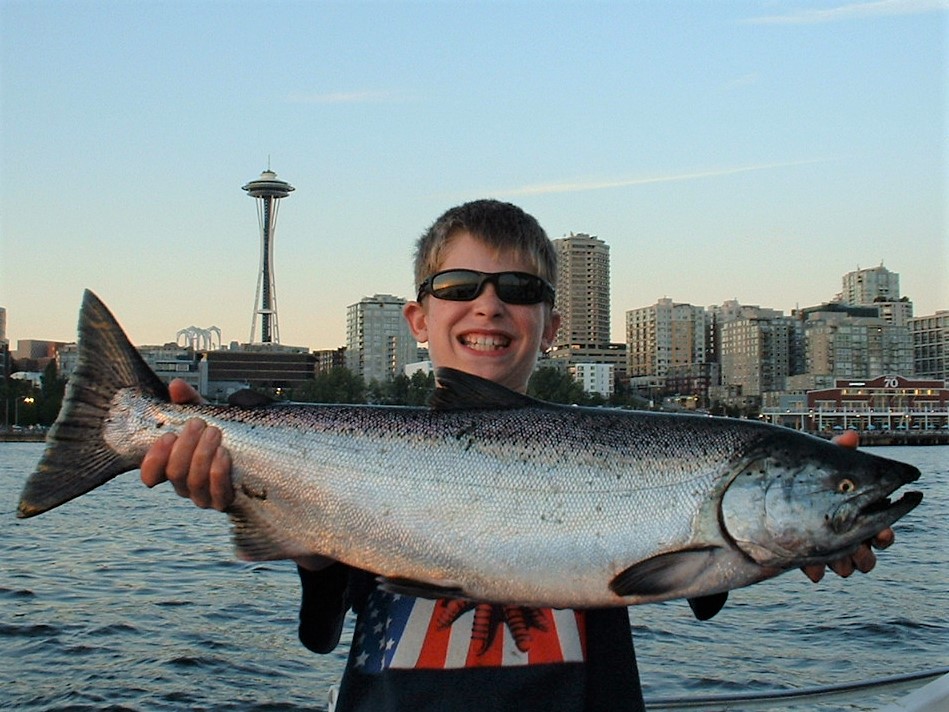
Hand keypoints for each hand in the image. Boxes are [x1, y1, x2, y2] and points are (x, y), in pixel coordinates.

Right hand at [140, 379, 233, 510]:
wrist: (255, 459)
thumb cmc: (222, 437)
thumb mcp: (205, 417)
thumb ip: (189, 402)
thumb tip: (176, 386)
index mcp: (173, 466)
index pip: (150, 473)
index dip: (153, 459)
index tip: (167, 437)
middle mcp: (184, 484)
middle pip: (175, 472)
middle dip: (185, 445)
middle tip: (198, 424)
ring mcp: (203, 496)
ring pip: (194, 481)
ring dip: (202, 454)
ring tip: (214, 432)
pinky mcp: (223, 501)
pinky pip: (217, 492)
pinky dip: (218, 472)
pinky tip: (224, 454)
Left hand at [801, 430, 894, 581]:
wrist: (766, 492)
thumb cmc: (807, 474)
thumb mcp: (820, 462)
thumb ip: (837, 452)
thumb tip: (852, 436)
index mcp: (858, 515)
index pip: (881, 530)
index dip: (884, 535)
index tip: (881, 534)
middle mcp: (847, 535)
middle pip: (867, 554)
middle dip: (865, 555)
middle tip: (859, 550)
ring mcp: (828, 547)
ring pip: (847, 566)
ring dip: (844, 564)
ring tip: (838, 561)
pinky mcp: (806, 554)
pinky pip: (816, 570)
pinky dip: (815, 569)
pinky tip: (812, 569)